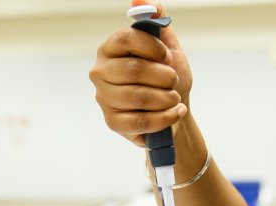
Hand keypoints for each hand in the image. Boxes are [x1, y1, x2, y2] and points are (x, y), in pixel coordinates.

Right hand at [89, 1, 191, 146]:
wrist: (173, 109)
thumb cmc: (167, 77)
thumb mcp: (167, 46)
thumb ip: (157, 22)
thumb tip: (143, 1)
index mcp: (110, 48)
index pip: (125, 38)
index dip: (152, 47)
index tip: (167, 56)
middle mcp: (101, 71)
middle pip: (133, 70)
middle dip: (163, 76)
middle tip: (173, 80)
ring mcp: (104, 98)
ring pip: (138, 97)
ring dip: (166, 98)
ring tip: (175, 97)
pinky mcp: (112, 122)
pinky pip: (141, 121)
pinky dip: (164, 117)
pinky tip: (175, 112)